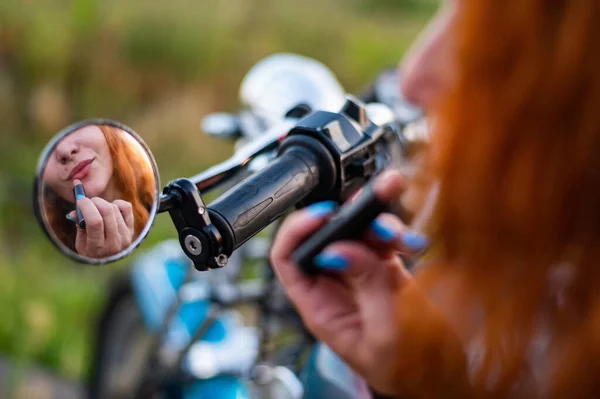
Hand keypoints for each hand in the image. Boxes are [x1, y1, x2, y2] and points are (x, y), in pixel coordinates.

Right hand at [69, 180, 134, 257]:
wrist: (108, 262)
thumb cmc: (90, 252)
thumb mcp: (80, 244)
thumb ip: (79, 226)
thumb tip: (75, 210)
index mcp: (98, 248)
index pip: (95, 222)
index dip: (87, 206)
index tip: (80, 201)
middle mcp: (115, 242)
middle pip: (107, 211)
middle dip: (94, 201)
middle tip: (87, 202)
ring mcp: (125, 236)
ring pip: (115, 208)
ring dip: (103, 203)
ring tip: (96, 209)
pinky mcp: (132, 229)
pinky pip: (126, 207)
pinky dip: (117, 203)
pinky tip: (110, 209)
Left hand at [269, 170, 428, 394]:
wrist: (440, 378)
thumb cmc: (405, 370)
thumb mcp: (383, 336)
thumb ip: (366, 289)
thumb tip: (341, 248)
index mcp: (319, 306)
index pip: (288, 259)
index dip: (297, 231)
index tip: (323, 215)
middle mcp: (335, 285)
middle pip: (325, 236)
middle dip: (345, 213)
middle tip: (370, 199)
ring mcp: (361, 274)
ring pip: (357, 231)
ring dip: (377, 220)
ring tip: (397, 230)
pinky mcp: (386, 268)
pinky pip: (385, 238)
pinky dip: (398, 232)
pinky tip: (413, 242)